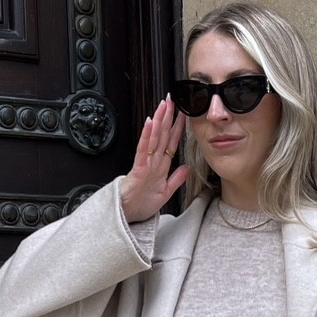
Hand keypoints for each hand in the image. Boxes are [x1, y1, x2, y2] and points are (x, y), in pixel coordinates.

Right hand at [120, 97, 187, 222]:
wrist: (128, 217)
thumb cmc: (141, 204)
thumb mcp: (165, 192)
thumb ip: (176, 179)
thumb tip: (187, 167)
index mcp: (160, 166)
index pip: (170, 142)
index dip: (178, 128)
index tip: (184, 115)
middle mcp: (153, 161)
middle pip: (162, 135)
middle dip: (167, 116)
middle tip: (172, 99)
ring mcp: (145, 163)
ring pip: (153, 137)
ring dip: (159, 120)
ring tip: (163, 105)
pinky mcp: (138, 169)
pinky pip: (143, 149)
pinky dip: (147, 136)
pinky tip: (150, 123)